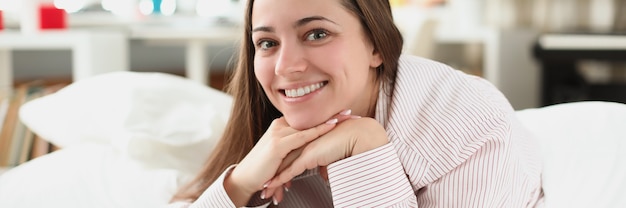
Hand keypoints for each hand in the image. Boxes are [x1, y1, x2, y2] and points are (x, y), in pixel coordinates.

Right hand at [224, 117, 337, 205]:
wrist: (245, 179)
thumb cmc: (264, 170)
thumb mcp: (283, 158)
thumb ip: (296, 153)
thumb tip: (314, 156)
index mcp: (281, 128)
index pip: (307, 121)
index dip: (325, 118)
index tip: (343, 115)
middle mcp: (280, 127)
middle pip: (310, 120)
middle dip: (332, 117)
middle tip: (350, 113)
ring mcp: (278, 134)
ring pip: (308, 126)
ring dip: (329, 122)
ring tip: (345, 118)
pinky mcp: (277, 145)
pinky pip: (302, 137)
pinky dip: (317, 131)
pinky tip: (330, 127)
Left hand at [267, 117, 388, 193]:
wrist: (358, 135)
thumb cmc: (349, 142)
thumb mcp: (334, 157)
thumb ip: (326, 165)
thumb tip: (324, 175)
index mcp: (308, 141)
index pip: (289, 156)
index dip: (280, 168)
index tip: (272, 179)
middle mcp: (303, 144)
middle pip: (282, 162)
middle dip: (273, 176)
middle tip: (266, 189)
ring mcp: (303, 149)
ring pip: (283, 167)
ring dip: (274, 182)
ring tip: (266, 193)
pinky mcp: (307, 156)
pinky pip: (290, 170)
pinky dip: (279, 180)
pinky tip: (271, 186)